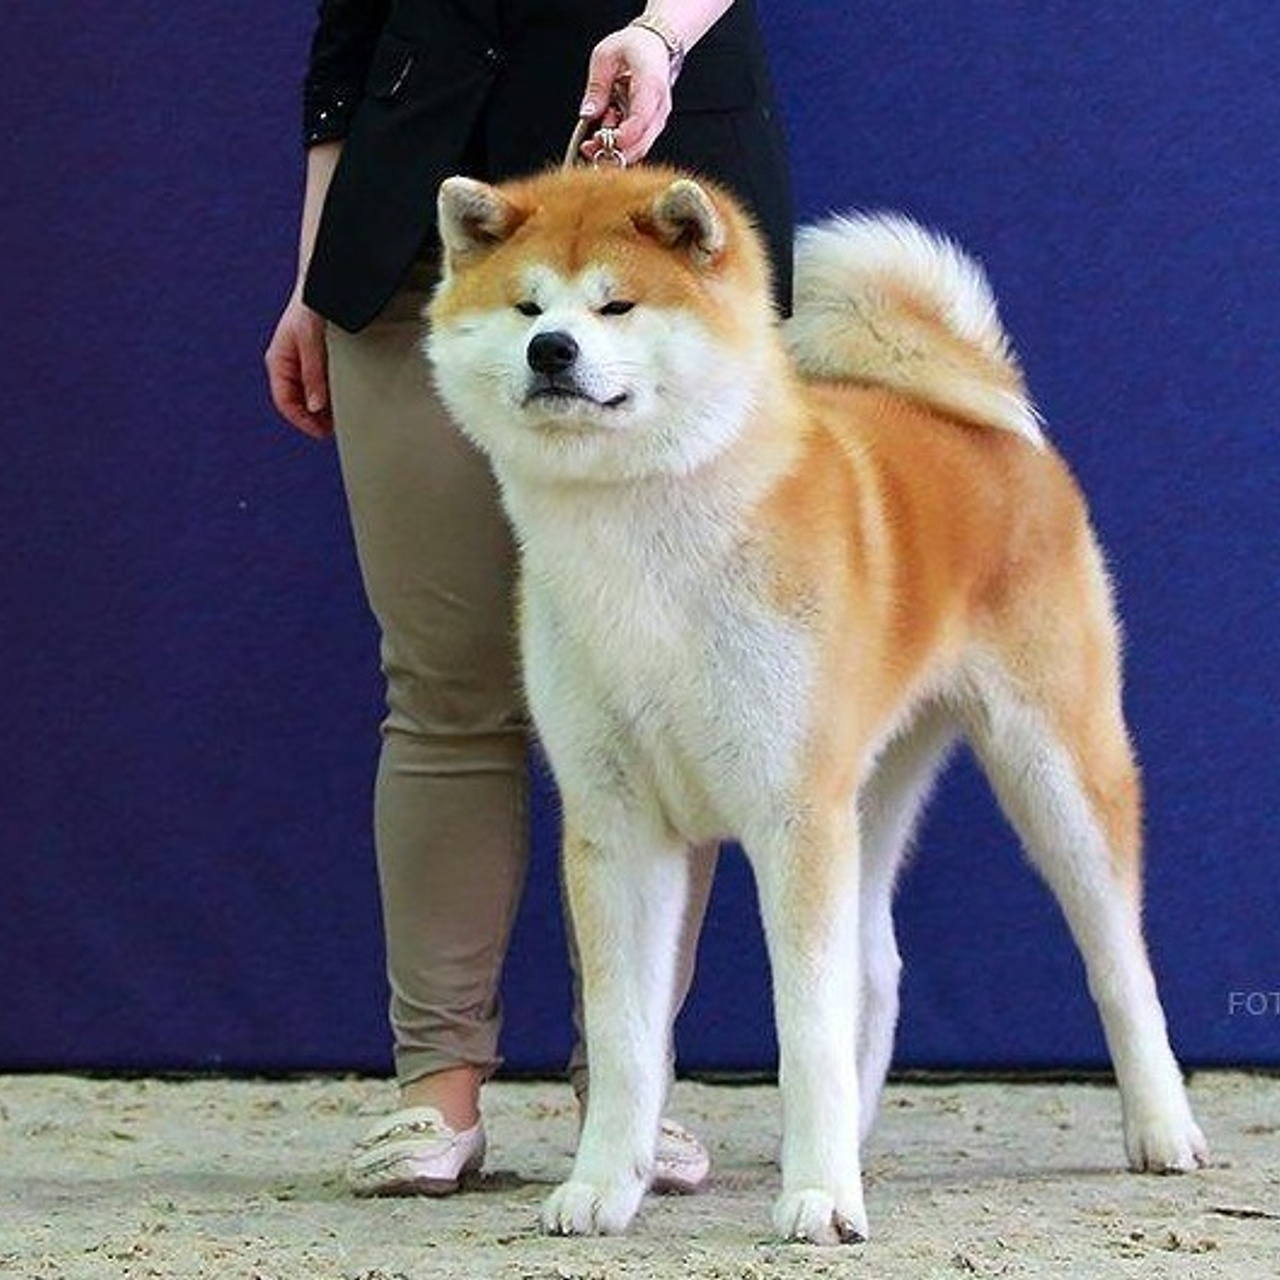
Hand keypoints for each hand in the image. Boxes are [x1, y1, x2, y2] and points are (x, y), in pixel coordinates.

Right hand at [264, 289, 332, 439]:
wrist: (327, 282)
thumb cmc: (313, 305)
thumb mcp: (311, 340)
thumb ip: (313, 373)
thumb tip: (315, 407)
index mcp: (279, 362)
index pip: (285, 402)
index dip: (303, 421)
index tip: (323, 433)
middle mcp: (289, 365)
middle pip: (300, 403)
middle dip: (317, 419)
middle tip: (340, 429)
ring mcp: (304, 364)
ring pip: (313, 396)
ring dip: (328, 409)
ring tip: (347, 417)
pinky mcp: (320, 360)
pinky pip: (324, 385)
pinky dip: (334, 395)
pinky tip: (349, 400)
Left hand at [578, 26, 675, 165]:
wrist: (656, 44)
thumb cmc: (635, 46)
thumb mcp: (605, 56)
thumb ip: (596, 87)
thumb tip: (588, 113)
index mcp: (650, 83)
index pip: (640, 120)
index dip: (621, 137)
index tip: (600, 140)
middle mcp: (658, 105)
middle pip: (641, 143)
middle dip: (613, 151)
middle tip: (589, 146)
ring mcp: (657, 118)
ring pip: (638, 148)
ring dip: (615, 148)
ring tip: (596, 133)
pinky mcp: (652, 125)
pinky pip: (637, 143)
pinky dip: (620, 143)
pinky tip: (608, 128)